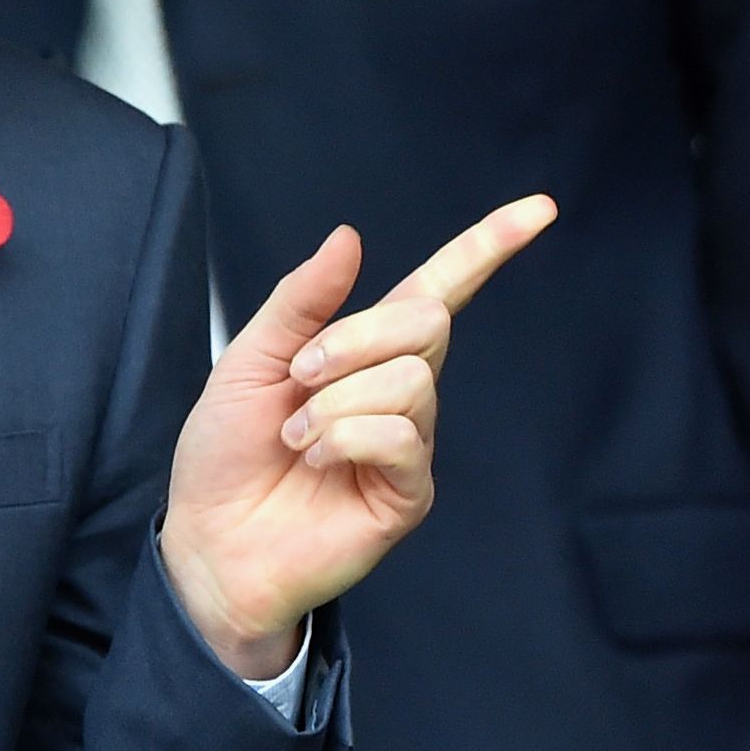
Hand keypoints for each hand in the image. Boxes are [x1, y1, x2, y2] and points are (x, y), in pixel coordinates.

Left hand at [161, 197, 558, 676]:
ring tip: (298, 437)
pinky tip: (318, 460)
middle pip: (426, 321)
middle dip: (352, 340)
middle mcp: (401, 391)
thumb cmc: (225, 455)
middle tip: (298, 379)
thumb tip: (350, 236)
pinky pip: (402, 436)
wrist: (209, 540)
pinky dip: (347, 437)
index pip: (441, 288)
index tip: (540, 209)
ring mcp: (410, 442)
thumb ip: (302, 301)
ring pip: (410, 380)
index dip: (488, 247)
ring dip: (336, 401)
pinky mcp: (409, 492)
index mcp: (367, 351)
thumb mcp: (250, 359)